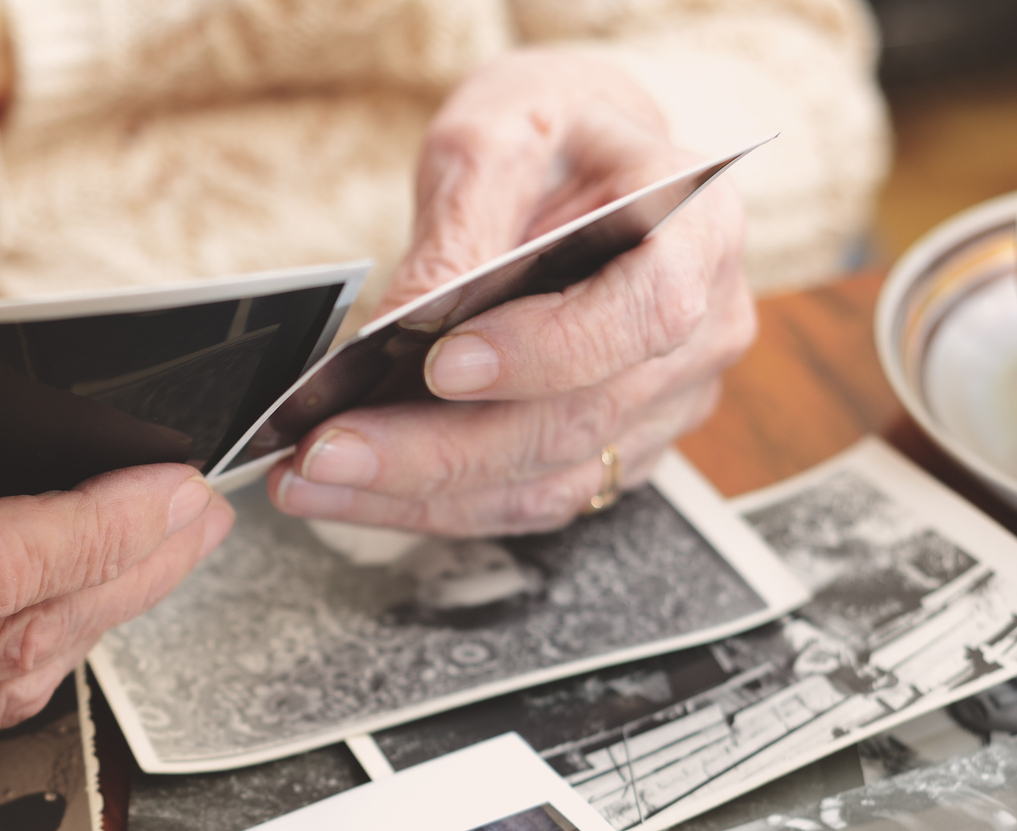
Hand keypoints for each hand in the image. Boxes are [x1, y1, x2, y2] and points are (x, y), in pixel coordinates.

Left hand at [267, 48, 752, 535]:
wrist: (577, 163)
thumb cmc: (548, 139)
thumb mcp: (494, 141)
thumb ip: (458, 235)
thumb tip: (395, 333)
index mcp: (699, 230)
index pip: (643, 313)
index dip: (545, 352)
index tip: (441, 366)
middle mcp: (703, 330)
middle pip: (575, 422)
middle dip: (437, 450)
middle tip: (327, 448)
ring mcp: (666, 405)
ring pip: (545, 483)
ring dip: (418, 495)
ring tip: (313, 478)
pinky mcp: (617, 451)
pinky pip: (526, 501)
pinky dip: (432, 505)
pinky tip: (351, 489)